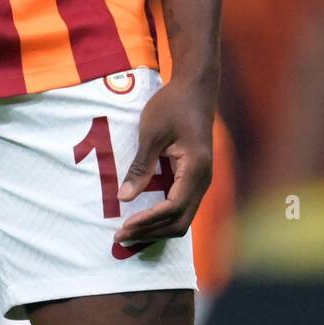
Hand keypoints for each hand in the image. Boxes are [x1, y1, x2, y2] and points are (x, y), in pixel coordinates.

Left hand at [113, 77, 213, 245]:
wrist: (195, 87)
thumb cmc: (172, 105)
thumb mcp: (151, 133)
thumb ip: (140, 167)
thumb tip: (124, 199)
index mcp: (195, 169)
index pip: (172, 208)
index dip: (148, 221)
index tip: (123, 227)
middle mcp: (203, 180)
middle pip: (180, 221)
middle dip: (150, 232)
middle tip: (120, 237)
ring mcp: (202, 180)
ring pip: (182, 217)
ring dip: (156, 227)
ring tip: (128, 232)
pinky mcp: (195, 177)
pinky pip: (181, 206)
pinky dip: (162, 217)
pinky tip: (143, 218)